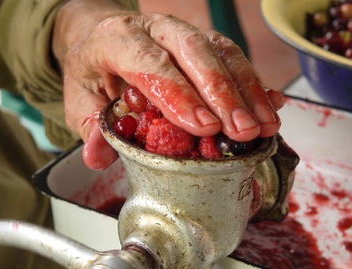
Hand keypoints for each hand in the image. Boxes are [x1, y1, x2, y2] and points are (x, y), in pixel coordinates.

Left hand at [52, 1, 283, 169]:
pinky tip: (272, 106)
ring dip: (247, 91)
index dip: (179, 95)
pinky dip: (254, 83)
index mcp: (117, 38)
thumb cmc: (94, 71)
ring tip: (263, 126)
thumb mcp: (80, 99)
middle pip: (194, 52)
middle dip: (222, 94)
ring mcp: (183, 32)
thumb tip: (97, 157)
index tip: (204, 127)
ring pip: (221, 52)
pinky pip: (234, 58)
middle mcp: (155, 28)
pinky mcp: (205, 42)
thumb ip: (91, 126)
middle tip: (242, 130)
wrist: (104, 39)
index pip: (149, 63)